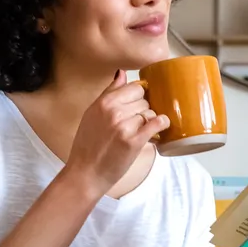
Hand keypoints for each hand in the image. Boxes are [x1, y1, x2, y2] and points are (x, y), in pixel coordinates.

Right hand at [65, 70, 170, 193]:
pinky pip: (156, 123)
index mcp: (103, 102)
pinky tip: (160, 128)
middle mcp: (113, 111)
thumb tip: (121, 73)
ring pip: (150, 112)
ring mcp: (124, 126)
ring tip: (142, 132)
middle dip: (144, 111)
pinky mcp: (134, 141)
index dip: (139, 97)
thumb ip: (109, 93)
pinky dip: (161, 124)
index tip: (137, 107)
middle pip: (144, 100)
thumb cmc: (88, 146)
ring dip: (150, 121)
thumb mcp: (92, 113)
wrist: (86, 173)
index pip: (134, 87)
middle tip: (138, 124)